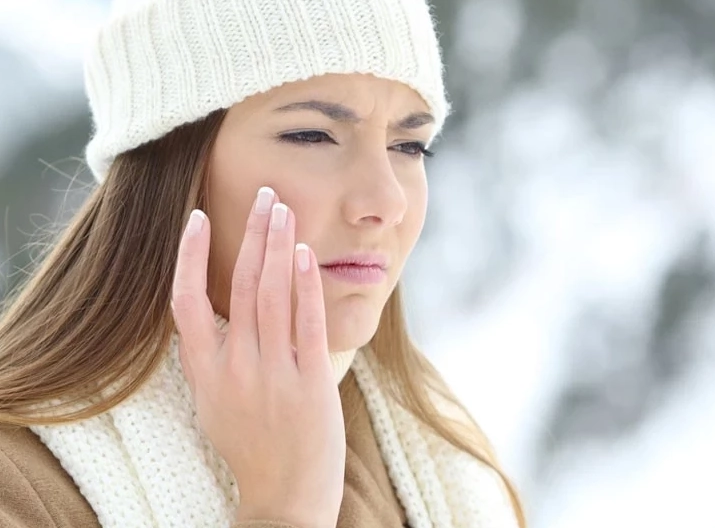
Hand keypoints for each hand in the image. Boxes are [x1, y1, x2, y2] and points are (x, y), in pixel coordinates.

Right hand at [170, 187, 344, 527]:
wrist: (285, 498)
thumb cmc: (251, 449)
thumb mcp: (214, 406)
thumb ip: (210, 361)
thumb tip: (209, 318)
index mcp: (205, 374)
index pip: (186, 303)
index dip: (190, 257)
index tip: (197, 219)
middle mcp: (235, 369)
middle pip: (239, 286)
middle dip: (252, 234)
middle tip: (263, 195)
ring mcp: (274, 375)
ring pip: (272, 295)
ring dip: (278, 246)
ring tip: (283, 209)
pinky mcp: (311, 383)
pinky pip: (307, 324)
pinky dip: (305, 286)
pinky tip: (305, 254)